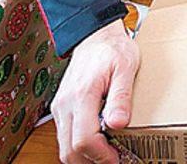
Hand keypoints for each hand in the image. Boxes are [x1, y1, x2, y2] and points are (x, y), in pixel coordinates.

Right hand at [50, 19, 139, 163]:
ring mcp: (60, 107)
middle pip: (69, 150)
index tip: (117, 159)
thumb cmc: (112, 50)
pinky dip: (78, 146)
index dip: (100, 155)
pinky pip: (64, 136)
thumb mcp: (126, 68)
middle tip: (114, 160)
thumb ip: (121, 96)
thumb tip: (118, 124)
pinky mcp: (61, 109)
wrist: (95, 36)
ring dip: (83, 157)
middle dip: (91, 162)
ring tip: (107, 154)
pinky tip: (98, 144)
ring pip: (64, 147)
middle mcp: (65, 104)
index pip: (83, 139)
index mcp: (82, 94)